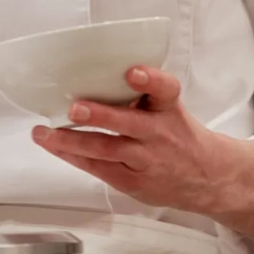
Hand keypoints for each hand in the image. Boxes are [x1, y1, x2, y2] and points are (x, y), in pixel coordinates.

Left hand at [32, 65, 253, 242]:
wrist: (209, 178)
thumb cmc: (179, 134)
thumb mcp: (171, 108)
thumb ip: (143, 94)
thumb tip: (94, 72)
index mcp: (169, 109)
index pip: (165, 89)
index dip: (149, 79)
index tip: (132, 71)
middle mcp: (159, 134)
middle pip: (129, 123)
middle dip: (100, 115)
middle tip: (74, 107)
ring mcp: (146, 160)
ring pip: (106, 149)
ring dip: (71, 140)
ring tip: (44, 133)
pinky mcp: (134, 182)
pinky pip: (100, 169)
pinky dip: (75, 157)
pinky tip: (55, 148)